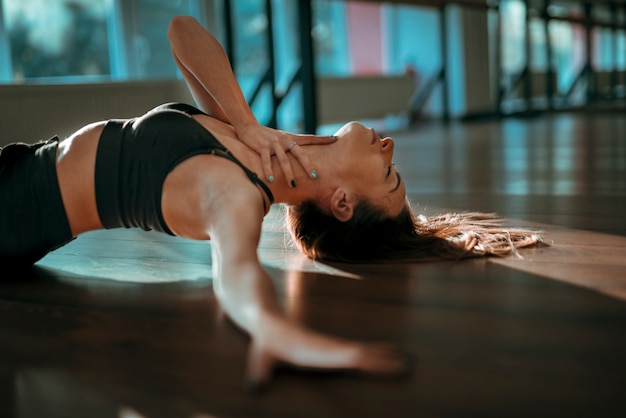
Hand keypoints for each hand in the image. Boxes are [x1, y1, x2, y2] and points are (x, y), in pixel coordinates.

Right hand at [235, 124, 336, 186]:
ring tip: (293, 185)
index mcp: (290, 138)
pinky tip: (271, 179)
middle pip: (300, 153)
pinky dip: (269, 170)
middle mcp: (284, 140)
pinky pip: (266, 160)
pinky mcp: (262, 147)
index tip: (335, 139)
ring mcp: (274, 144)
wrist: (248, 126)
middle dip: (308, 165)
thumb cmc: (266, 135)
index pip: (309, 138)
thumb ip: (291, 144)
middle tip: (315, 176)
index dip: (322, 139)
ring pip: (283, 160)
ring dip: (288, 173)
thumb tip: (303, 154)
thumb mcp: (281, 138)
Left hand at [244, 322, 412, 390]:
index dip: (364, 358)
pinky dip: (374, 354)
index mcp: (315, 351)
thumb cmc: (263, 339)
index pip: (344, 355)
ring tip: (406, 360)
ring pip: (362, 352)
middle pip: (360, 353)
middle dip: (384, 359)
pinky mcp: (328, 347)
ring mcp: (329, 347)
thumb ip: (258, 371)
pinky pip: (355, 352)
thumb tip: (255, 387)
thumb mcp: (259, 356)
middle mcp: (326, 347)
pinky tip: (385, 356)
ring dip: (383, 356)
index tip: (383, 360)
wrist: (264, 315)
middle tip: (408, 363)